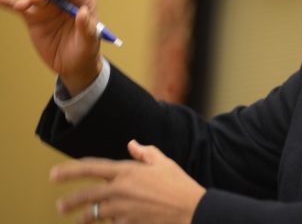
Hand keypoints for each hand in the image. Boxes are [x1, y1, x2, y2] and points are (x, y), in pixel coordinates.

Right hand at [0, 0, 100, 94]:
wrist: (73, 67)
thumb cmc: (86, 51)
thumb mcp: (90, 41)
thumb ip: (86, 27)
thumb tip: (82, 12)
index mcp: (83, 1)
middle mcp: (65, 1)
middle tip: (35, 0)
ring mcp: (48, 8)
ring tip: (22, 6)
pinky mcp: (34, 18)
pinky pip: (20, 7)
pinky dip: (9, 1)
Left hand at [51, 140, 205, 223]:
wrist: (189, 209)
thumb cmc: (178, 184)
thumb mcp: (163, 162)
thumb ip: (145, 152)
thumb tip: (132, 144)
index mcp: (127, 171)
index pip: (91, 168)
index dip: (69, 171)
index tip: (54, 174)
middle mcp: (120, 190)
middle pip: (85, 196)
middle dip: (70, 201)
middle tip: (61, 206)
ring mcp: (122, 210)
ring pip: (94, 214)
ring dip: (85, 217)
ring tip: (79, 220)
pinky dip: (108, 223)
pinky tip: (107, 223)